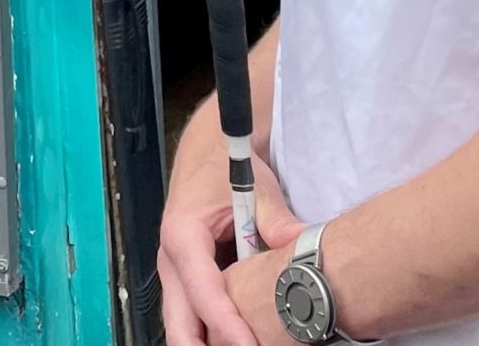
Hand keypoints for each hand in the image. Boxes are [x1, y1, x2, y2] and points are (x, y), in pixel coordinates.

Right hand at [162, 154, 301, 345]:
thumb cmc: (223, 168)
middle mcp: (171, 260)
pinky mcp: (185, 280)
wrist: (206, 153)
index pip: (203, 292)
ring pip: (182, 326)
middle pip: (179, 324)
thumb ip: (278, 223)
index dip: (227, 325)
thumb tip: (307, 252)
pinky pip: (192, 316)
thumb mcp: (255, 189)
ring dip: (207, 344)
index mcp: (183, 235)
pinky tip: (239, 340)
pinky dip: (210, 335)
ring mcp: (175, 273)